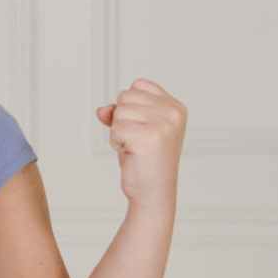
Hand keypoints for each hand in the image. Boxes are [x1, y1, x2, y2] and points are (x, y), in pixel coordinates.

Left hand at [96, 79, 186, 206]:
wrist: (152, 192)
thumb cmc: (145, 161)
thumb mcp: (134, 129)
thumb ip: (120, 112)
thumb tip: (102, 110)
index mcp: (176, 107)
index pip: (138, 85)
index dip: (130, 106)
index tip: (142, 128)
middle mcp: (173, 113)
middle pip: (126, 96)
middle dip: (122, 119)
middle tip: (137, 140)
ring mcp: (164, 124)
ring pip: (119, 111)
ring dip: (119, 131)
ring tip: (135, 147)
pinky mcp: (150, 136)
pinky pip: (116, 127)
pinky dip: (117, 142)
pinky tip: (132, 153)